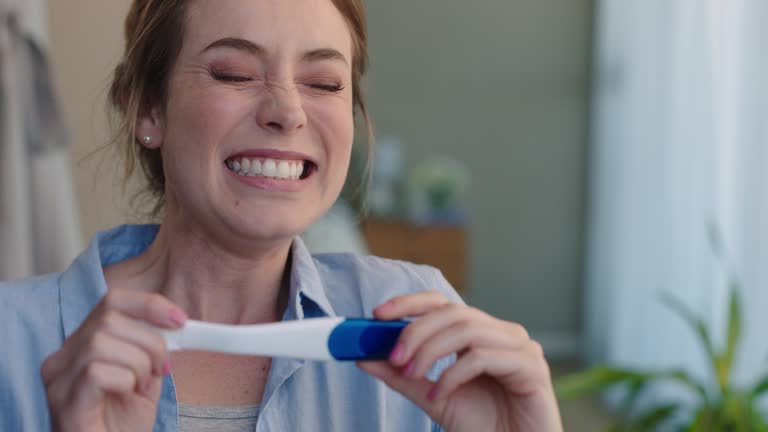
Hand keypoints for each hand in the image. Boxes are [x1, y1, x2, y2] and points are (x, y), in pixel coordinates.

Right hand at [41, 290, 186, 431]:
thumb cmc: (121, 424)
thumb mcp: (144, 377)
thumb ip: (151, 349)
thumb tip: (175, 324)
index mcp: (81, 346)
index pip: (111, 301)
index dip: (149, 304)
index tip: (179, 319)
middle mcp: (62, 358)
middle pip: (109, 318)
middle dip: (150, 340)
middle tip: (162, 367)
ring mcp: (59, 380)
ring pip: (102, 342)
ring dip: (138, 363)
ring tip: (141, 386)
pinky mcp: (64, 401)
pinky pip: (96, 371)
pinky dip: (125, 380)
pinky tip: (127, 395)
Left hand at [357, 292, 562, 431]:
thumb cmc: (483, 425)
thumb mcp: (433, 397)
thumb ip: (403, 376)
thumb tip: (366, 356)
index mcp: (480, 333)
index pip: (442, 303)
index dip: (410, 303)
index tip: (377, 315)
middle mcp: (501, 333)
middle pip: (452, 312)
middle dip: (416, 331)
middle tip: (394, 356)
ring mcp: (520, 346)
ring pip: (466, 329)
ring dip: (430, 351)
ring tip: (411, 375)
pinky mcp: (531, 366)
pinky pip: (483, 357)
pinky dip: (452, 374)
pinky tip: (438, 393)